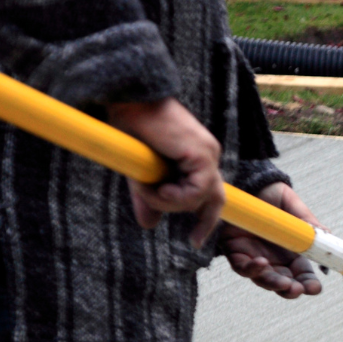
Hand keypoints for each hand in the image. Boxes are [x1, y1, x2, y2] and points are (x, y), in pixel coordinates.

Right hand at [106, 99, 224, 245]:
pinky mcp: (201, 154)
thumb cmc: (129, 129)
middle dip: (206, 222)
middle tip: (194, 241)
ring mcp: (207, 154)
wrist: (126, 100)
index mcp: (197, 157)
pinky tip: (154, 187)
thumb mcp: (140, 173)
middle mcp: (207, 155)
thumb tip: (149, 224)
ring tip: (145, 188)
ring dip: (169, 202)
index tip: (195, 239)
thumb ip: (148, 197)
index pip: (210, 192)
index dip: (206, 216)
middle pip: (216, 198)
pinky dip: (172, 196)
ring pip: (199, 198)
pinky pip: (194, 191)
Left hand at [220, 183, 322, 297]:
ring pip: (263, 279)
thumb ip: (308, 222)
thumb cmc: (271, 194)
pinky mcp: (234, 250)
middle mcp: (273, 258)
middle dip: (291, 290)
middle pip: (283, 283)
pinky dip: (252, 269)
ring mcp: (253, 256)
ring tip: (284, 283)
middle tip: (298, 289)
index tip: (315, 288)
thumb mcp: (293, 205)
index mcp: (291, 252)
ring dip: (273, 284)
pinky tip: (262, 263)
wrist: (246, 180)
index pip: (302, 275)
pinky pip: (241, 266)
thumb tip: (325, 235)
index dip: (309, 284)